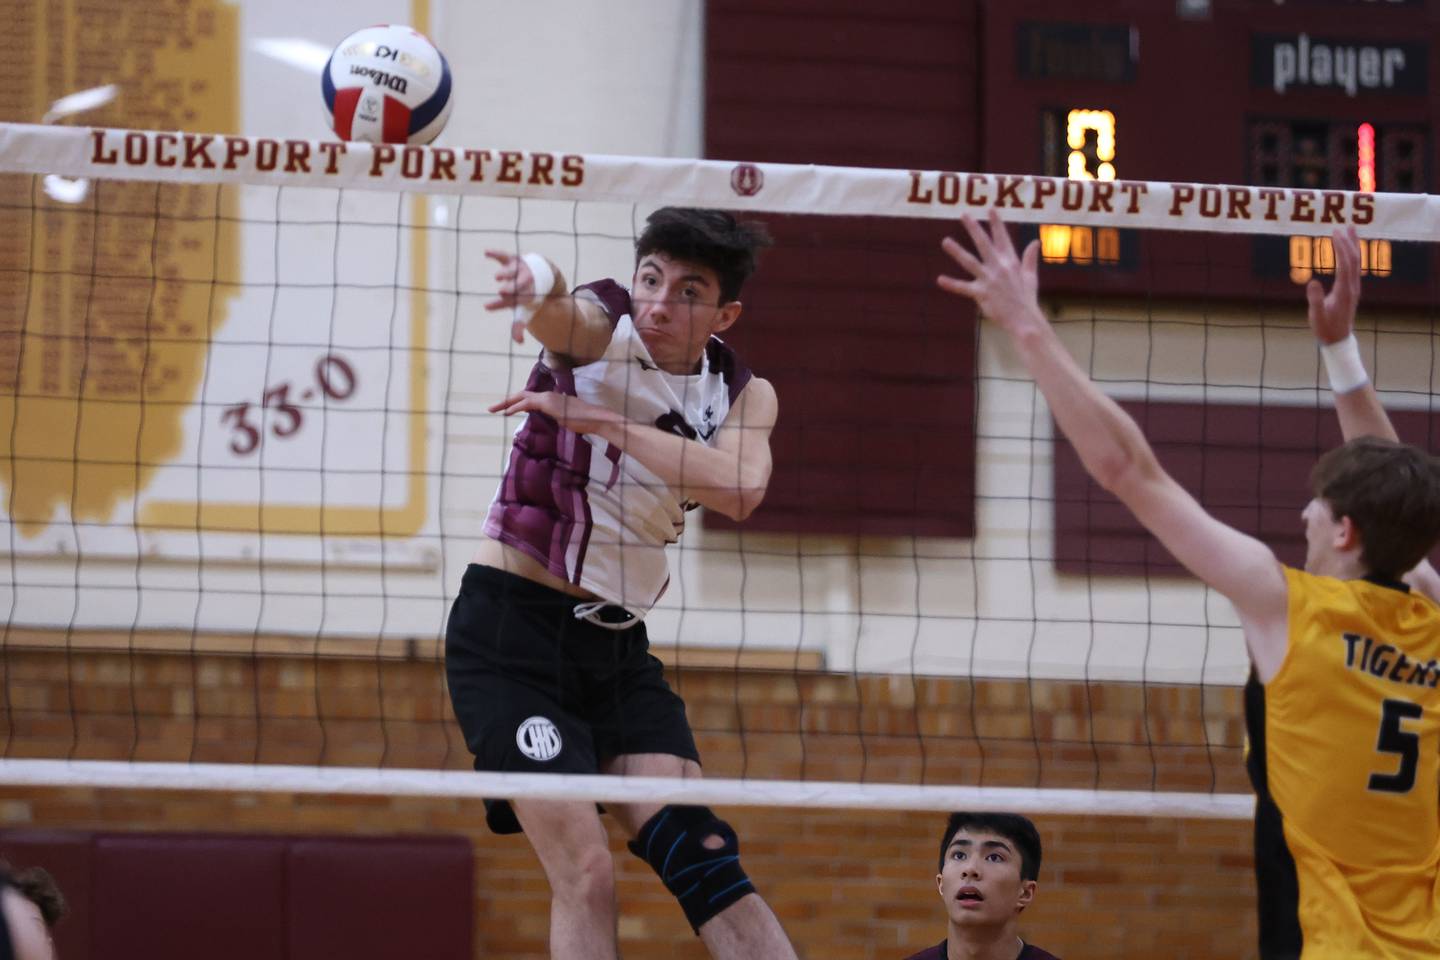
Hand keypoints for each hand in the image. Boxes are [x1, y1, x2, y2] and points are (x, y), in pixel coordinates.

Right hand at [483, 249, 536, 343]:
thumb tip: (520, 342)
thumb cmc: (531, 296)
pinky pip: (505, 256)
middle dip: (511, 289)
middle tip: (503, 292)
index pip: (514, 302)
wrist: (546, 276)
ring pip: (514, 271)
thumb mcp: (526, 310)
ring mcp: (520, 270)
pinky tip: (486, 252)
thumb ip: (520, 325)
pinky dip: (496, 253)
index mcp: (526, 296)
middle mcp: (525, 282)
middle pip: (518, 286)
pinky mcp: (514, 259)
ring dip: (507, 273)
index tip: (487, 306)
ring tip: (498, 277)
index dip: (500, 304)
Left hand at [488, 390, 616, 434]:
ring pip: (522, 397)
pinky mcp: (548, 403)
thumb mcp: (568, 419)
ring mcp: (548, 398)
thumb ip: (558, 417)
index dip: (517, 403)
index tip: (506, 410)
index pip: (530, 399)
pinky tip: (507, 412)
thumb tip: (556, 419)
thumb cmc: (585, 421)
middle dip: (506, 401)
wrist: (596, 419)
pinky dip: (516, 407)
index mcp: (552, 399)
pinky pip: (527, 404)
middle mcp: (548, 395)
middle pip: (522, 395)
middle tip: (492, 408)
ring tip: (494, 409)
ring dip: (506, 403)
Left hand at [936, 209, 1043, 335]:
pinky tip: (939, 279)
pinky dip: (952, 284)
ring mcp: (989, 280)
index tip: (990, 208)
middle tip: (964, 214)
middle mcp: (999, 267)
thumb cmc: (1026, 298)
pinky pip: (964, 288)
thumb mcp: (1030, 275)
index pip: (1002, 238)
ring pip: (970, 261)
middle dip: (974, 228)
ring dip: (957, 251)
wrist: (1024, 319)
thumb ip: (1029, 258)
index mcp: (1011, 261)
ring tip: (944, 241)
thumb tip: (1035, 242)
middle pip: (984, 244)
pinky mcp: (981, 294)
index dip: (996, 223)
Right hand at [1306, 227, 1360, 344]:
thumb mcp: (1316, 316)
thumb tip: (1312, 281)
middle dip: (1348, 242)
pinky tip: (1349, 248)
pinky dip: (1352, 254)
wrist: (1338, 339)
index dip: (1341, 248)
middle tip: (1341, 227)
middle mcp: (1352, 286)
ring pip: (1356, 262)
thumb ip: (1315, 300)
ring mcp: (1353, 287)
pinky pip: (1354, 267)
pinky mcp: (1351, 289)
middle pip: (1353, 260)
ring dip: (1354, 245)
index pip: (1345, 264)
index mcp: (1344, 291)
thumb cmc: (1325, 328)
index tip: (1334, 233)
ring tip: (1351, 230)